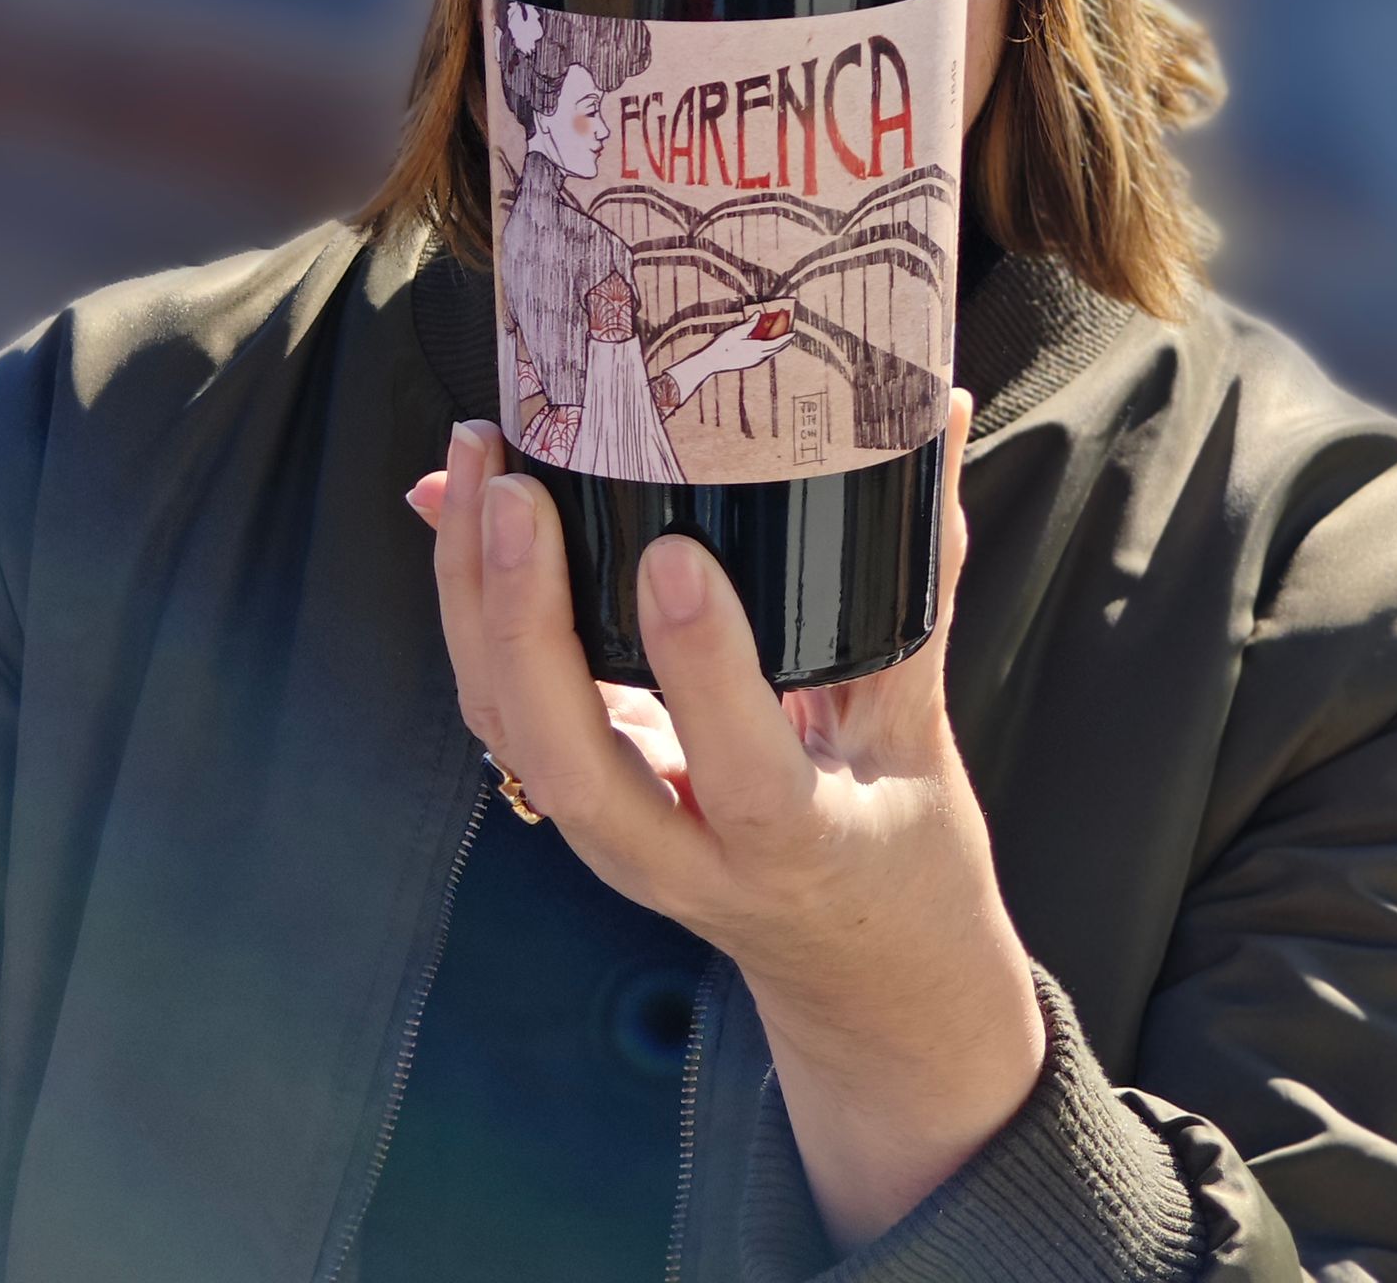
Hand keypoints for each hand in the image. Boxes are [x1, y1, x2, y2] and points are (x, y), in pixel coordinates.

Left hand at [404, 394, 1045, 1250]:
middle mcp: (678, 857)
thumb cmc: (901, 851)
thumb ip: (922, 577)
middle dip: (524, 620)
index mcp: (794, 849)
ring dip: (472, 594)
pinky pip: (496, 706)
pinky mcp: (574, 797)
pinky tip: (453, 501)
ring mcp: (610, 833)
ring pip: (507, 728)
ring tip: (478, 458)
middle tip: (517, 492)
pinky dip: (465, 604)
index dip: (701, 669)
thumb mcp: (925, 730)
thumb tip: (944, 416)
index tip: (677, 554)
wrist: (857, 980)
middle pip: (566, 759)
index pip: (738, 772)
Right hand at [697, 305, 786, 372]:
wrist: (712, 362)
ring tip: (780, 338)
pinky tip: (767, 344)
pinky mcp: (750, 364)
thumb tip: (758, 314)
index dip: (785, 338)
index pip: (776, 343)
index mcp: (756, 349)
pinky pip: (764, 356)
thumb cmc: (723, 345)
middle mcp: (758, 357)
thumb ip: (749, 323)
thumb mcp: (736, 331)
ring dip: (776, 345)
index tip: (793, 333)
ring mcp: (754, 362)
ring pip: (770, 353)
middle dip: (783, 342)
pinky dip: (769, 349)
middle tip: (789, 334)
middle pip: (775, 349)